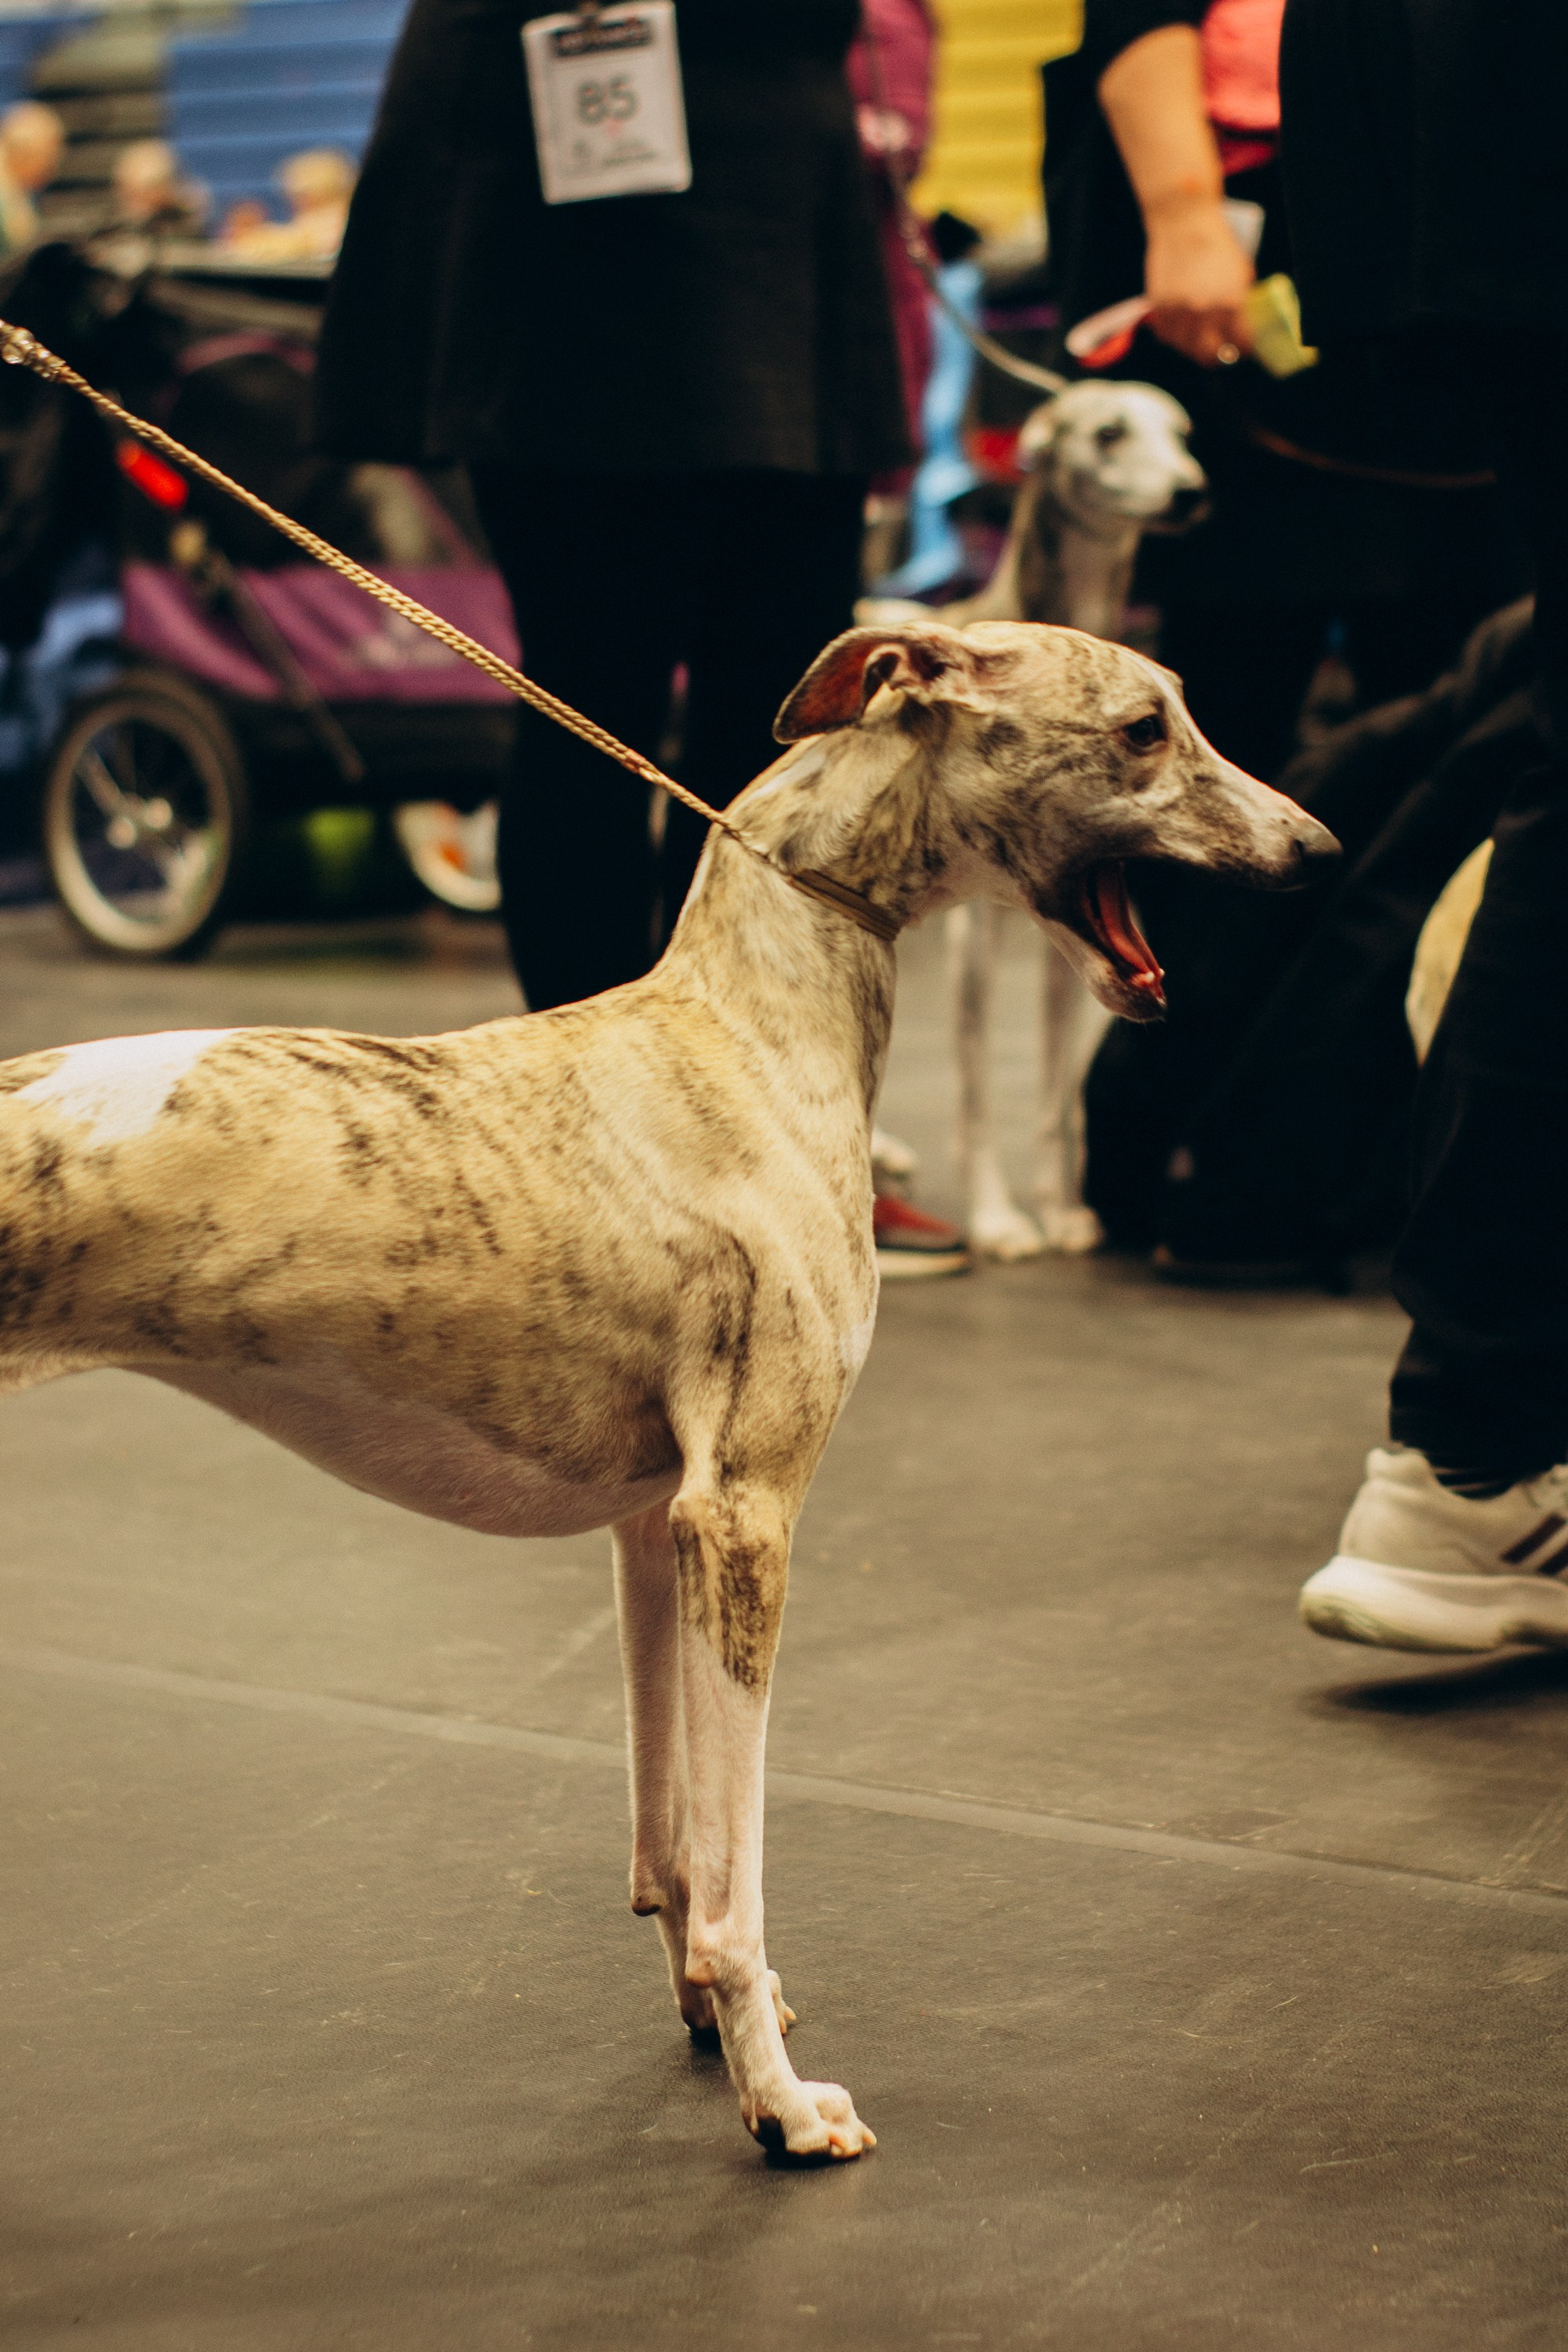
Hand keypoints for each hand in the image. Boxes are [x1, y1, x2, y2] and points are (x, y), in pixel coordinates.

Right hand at [1143, 197, 1253, 366]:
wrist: (1184, 222)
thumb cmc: (1217, 242)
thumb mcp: (1241, 272)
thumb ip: (1240, 302)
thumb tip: (1239, 327)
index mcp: (1231, 303)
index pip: (1240, 343)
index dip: (1244, 349)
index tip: (1243, 349)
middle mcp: (1204, 312)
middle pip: (1209, 356)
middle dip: (1218, 358)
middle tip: (1222, 354)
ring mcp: (1179, 311)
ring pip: (1185, 348)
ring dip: (1194, 348)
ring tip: (1200, 343)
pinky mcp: (1159, 306)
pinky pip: (1165, 335)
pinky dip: (1174, 336)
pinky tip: (1181, 331)